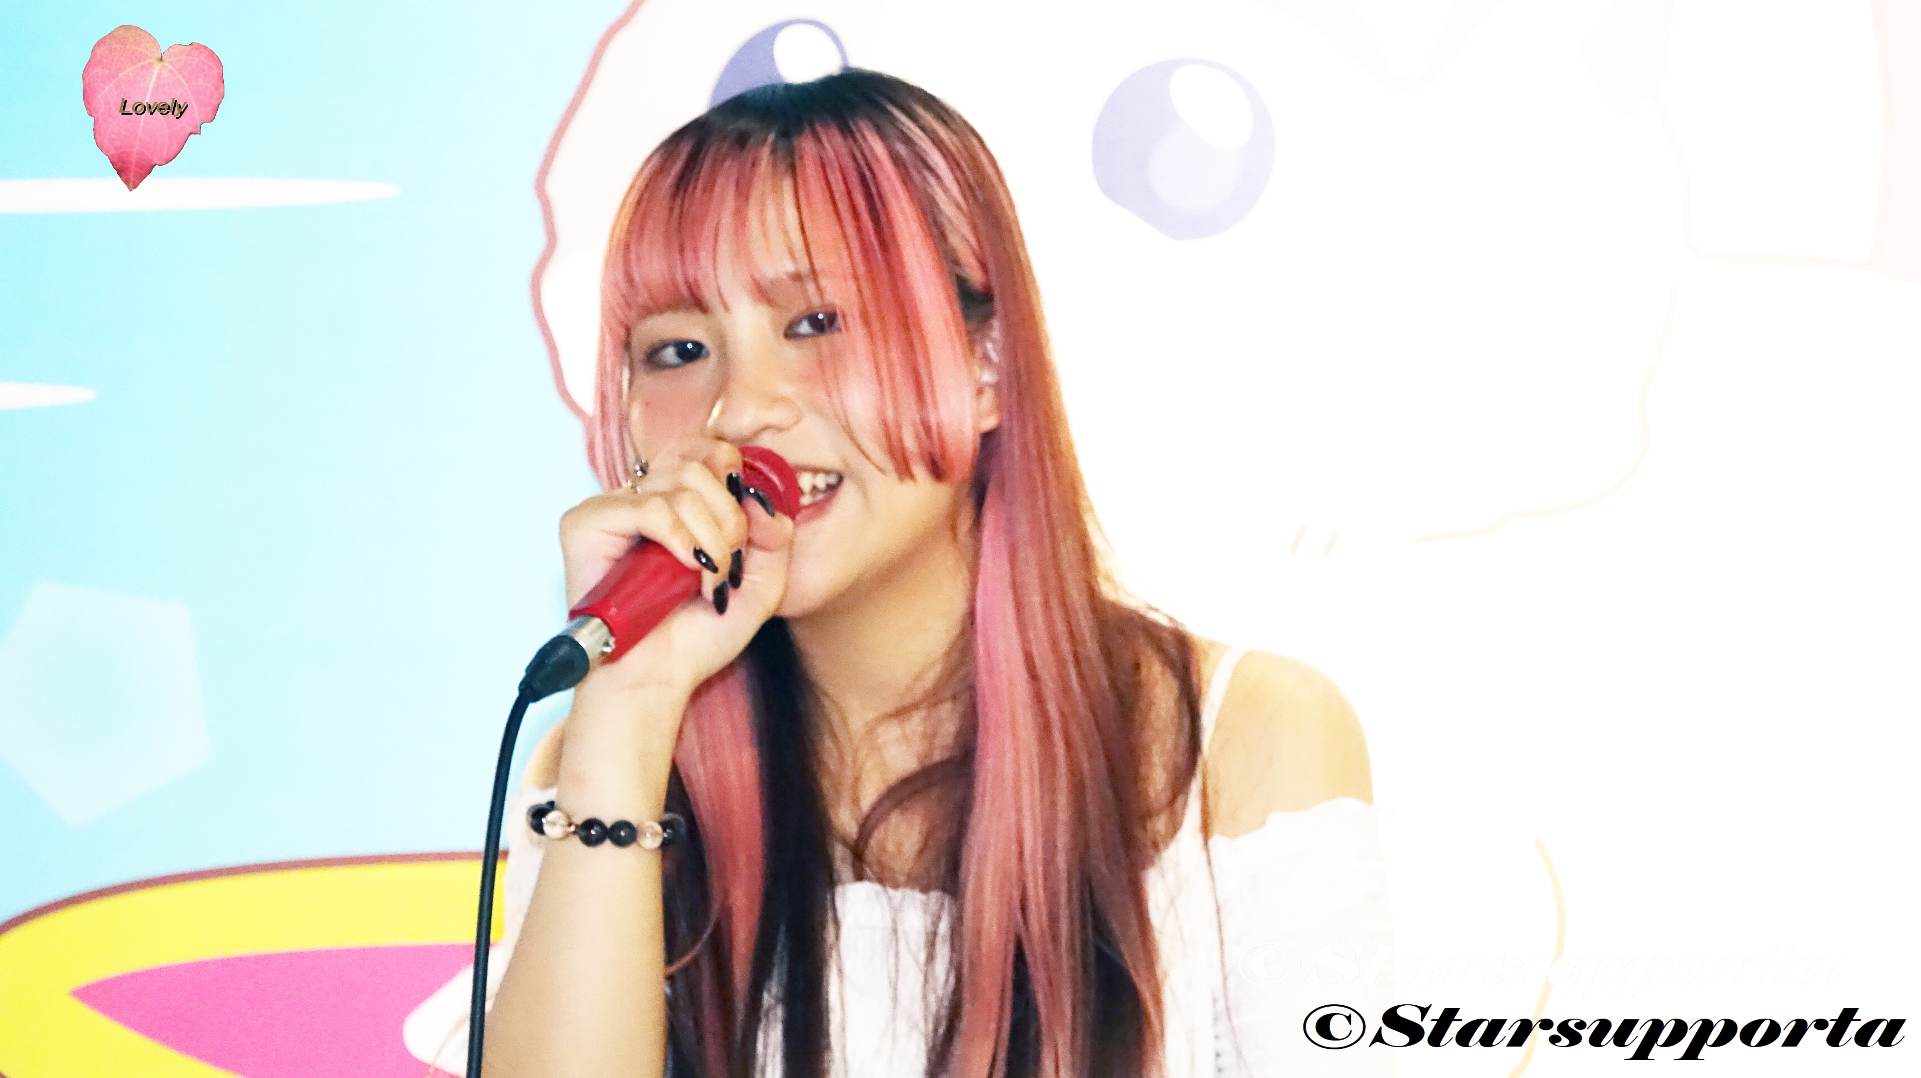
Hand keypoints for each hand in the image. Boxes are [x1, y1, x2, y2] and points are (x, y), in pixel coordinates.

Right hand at [556, 437, 795, 707]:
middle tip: (729, 562)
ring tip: (709, 578)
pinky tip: (687, 569)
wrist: (657, 679)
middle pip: (701, 461)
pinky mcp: (586, 523)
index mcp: (675, 501)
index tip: (752, 516)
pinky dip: (681, 538)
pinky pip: (650, 507)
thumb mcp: (758, 584)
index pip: (706, 447)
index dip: (736, 466)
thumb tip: (762, 500)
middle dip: (731, 516)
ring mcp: (611, 506)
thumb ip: (774, 539)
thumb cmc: (698, 636)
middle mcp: (640, 496)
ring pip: (681, 482)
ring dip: (711, 535)